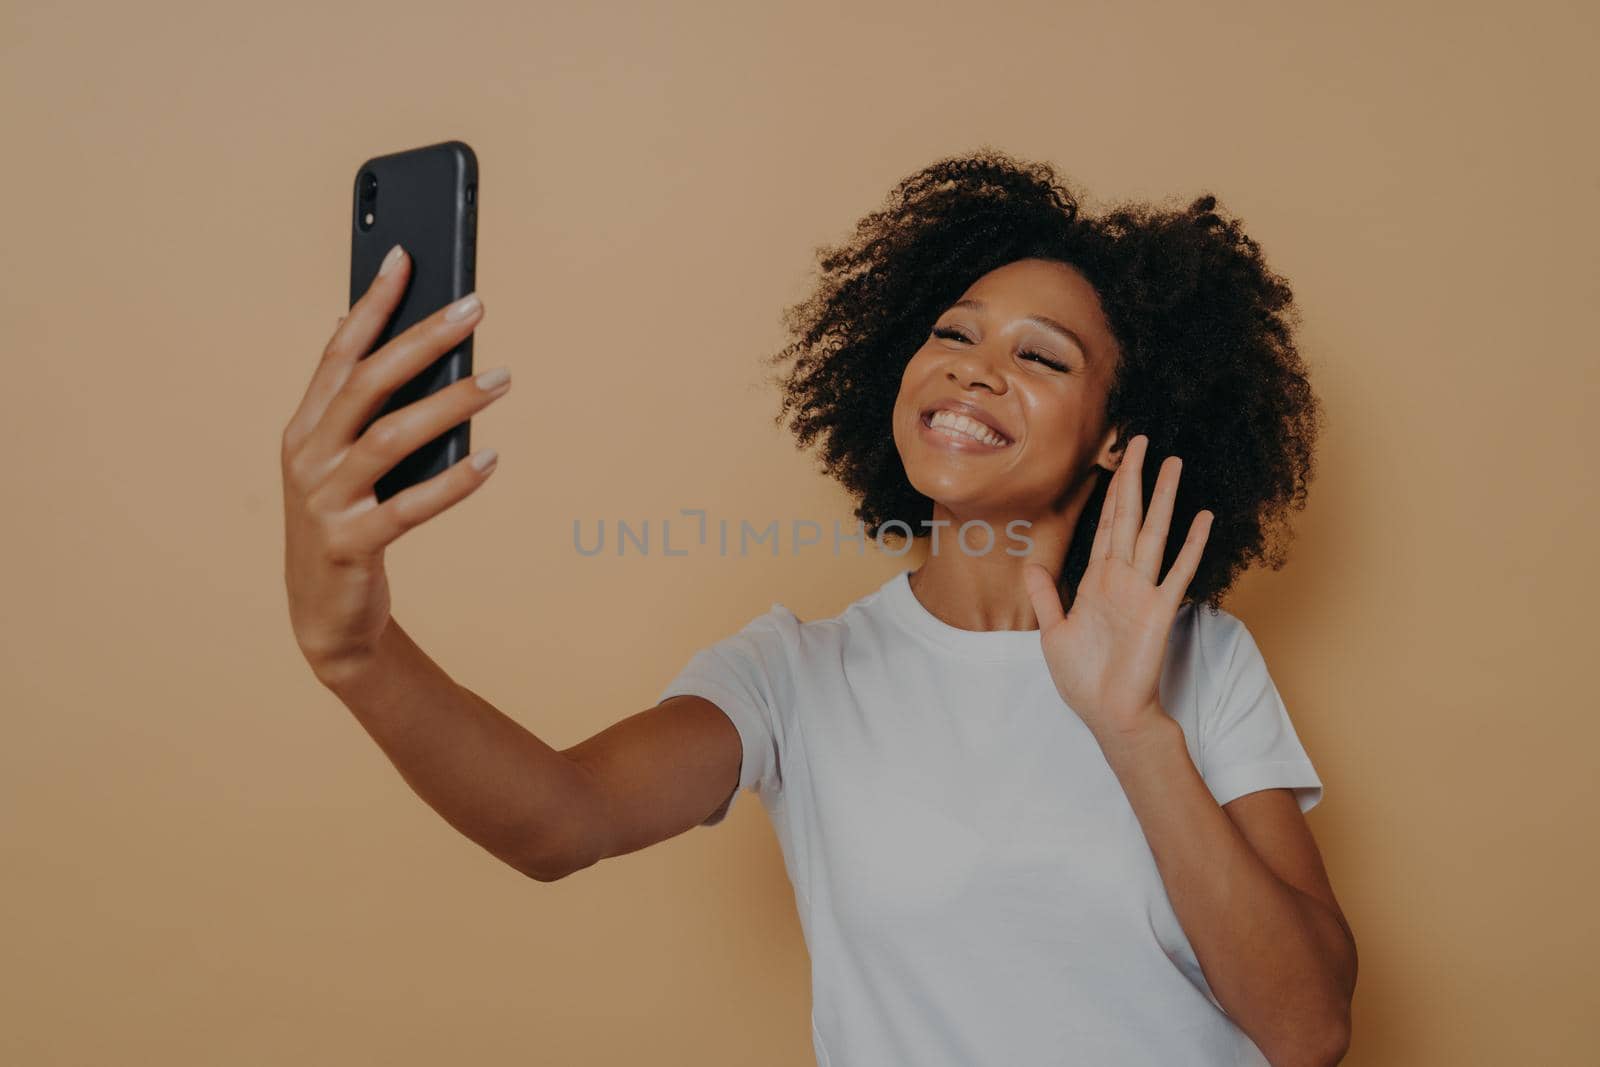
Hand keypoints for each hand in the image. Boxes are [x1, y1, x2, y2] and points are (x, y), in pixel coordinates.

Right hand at [280, 246, 506, 687]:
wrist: (324, 615)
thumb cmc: (347, 523)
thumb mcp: (343, 460)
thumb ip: (359, 406)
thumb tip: (380, 334)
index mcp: (306, 426)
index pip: (339, 351)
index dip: (372, 303)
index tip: (407, 257)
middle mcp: (309, 455)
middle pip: (368, 382)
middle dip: (422, 338)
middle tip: (476, 307)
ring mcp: (325, 500)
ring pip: (390, 438)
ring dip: (449, 404)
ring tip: (500, 380)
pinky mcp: (351, 544)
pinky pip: (408, 508)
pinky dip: (452, 483)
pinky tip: (491, 459)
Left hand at [1022, 434, 1212, 744]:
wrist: (1108, 714)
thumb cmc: (1084, 680)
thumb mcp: (1053, 633)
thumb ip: (1046, 598)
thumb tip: (1030, 567)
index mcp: (1096, 581)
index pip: (1104, 526)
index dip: (1108, 492)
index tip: (1116, 460)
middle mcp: (1121, 579)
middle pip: (1128, 517)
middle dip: (1134, 479)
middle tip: (1142, 440)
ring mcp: (1143, 592)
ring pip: (1153, 533)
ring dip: (1163, 498)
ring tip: (1174, 463)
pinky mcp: (1159, 611)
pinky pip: (1177, 571)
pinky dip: (1190, 544)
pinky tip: (1201, 517)